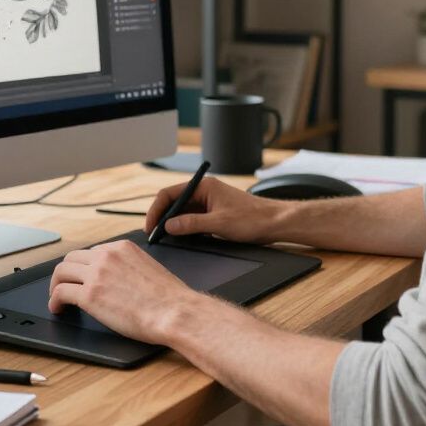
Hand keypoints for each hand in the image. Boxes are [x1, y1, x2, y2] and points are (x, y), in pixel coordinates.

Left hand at [47, 239, 199, 344]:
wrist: (173, 311)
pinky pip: (61, 293)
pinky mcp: (89, 295)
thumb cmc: (168, 298)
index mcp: (122, 247)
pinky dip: (54, 301)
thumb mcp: (148, 267)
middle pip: (72, 258)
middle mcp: (107, 255)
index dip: (84, 267)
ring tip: (57, 298)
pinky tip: (58, 309)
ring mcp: (96, 273)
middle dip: (66, 273)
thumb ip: (129, 266)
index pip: (92, 251)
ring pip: (62, 272)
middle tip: (64, 286)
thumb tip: (119, 278)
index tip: (81, 277)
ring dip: (56, 285)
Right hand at [144, 174, 283, 244]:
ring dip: (173, 224)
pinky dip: (185, 229)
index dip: (156, 210)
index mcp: (204, 186)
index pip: (170, 194)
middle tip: (154, 235)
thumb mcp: (218, 223)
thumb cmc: (252, 218)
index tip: (150, 226)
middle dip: (162, 218)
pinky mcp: (214, 214)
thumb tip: (169, 226)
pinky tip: (181, 239)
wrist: (274, 223)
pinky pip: (193, 220)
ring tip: (163, 239)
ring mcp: (209, 203)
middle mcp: (204, 192)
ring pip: (183, 212)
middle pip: (174, 203)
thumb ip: (191, 224)